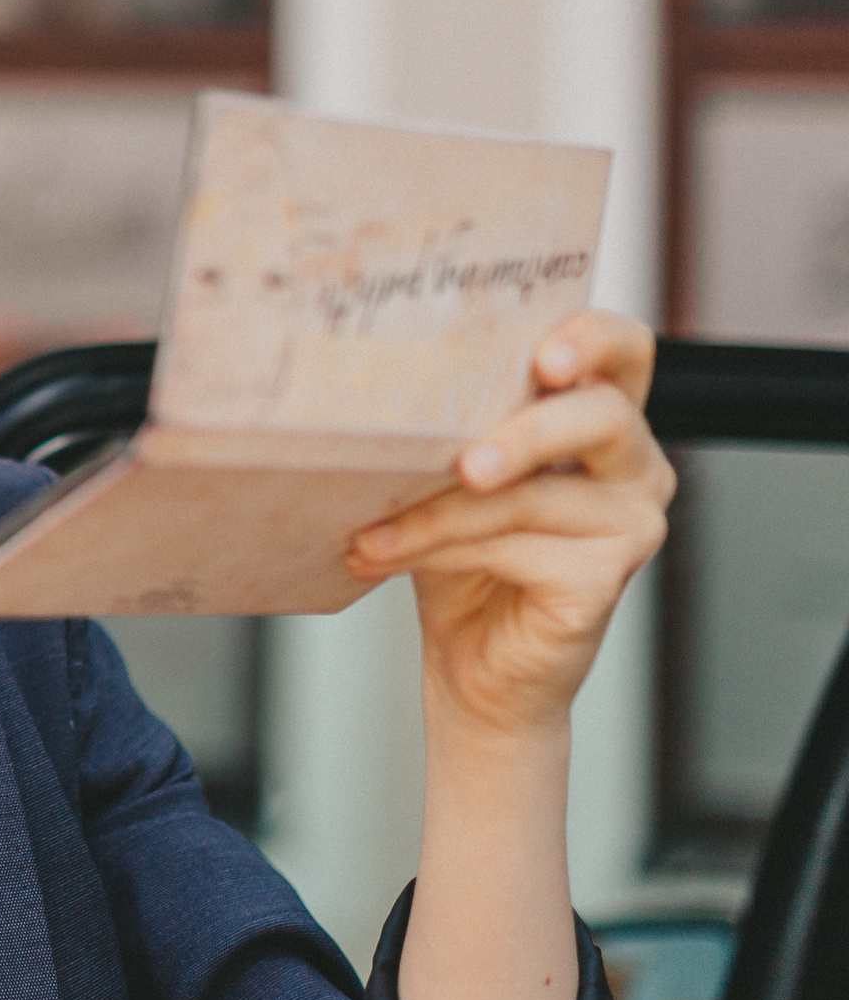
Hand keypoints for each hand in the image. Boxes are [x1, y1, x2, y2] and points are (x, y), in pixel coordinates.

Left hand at [347, 310, 675, 742]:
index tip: (544, 357)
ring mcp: (631, 524)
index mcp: (598, 416)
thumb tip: (381, 392)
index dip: (593, 339)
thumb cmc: (462, 555)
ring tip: (368, 531)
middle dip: (525, 431)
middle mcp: (633, 464)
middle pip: (601, 415)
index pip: (624, 348)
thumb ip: (449, 426)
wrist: (470, 660)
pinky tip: (387, 555)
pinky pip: (516, 549)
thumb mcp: (447, 473)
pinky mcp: (607, 579)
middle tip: (463, 462)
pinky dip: (439, 550)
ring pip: (531, 495)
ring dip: (436, 513)